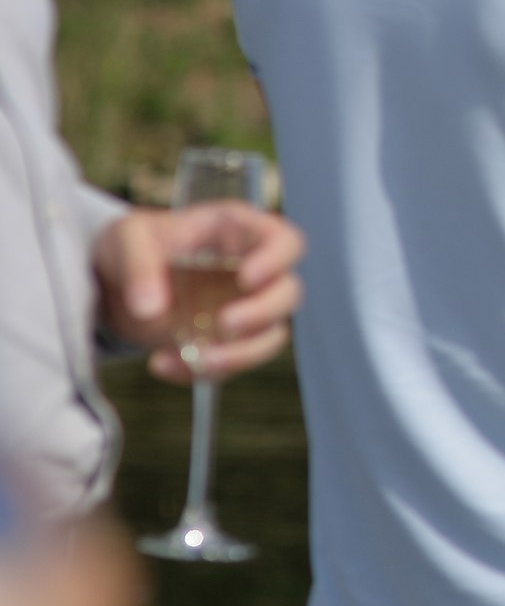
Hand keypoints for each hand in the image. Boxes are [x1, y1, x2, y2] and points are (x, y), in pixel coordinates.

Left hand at [93, 203, 302, 382]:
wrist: (116, 282)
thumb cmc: (134, 245)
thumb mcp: (128, 240)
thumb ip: (139, 266)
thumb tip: (150, 309)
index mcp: (240, 233)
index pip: (284, 241)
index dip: (277, 259)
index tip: (248, 277)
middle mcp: (253, 272)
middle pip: (288, 293)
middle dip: (263, 313)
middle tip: (226, 323)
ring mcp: (244, 309)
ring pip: (271, 336)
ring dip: (241, 354)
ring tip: (197, 359)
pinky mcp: (226, 343)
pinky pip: (231, 364)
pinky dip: (200, 372)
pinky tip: (162, 363)